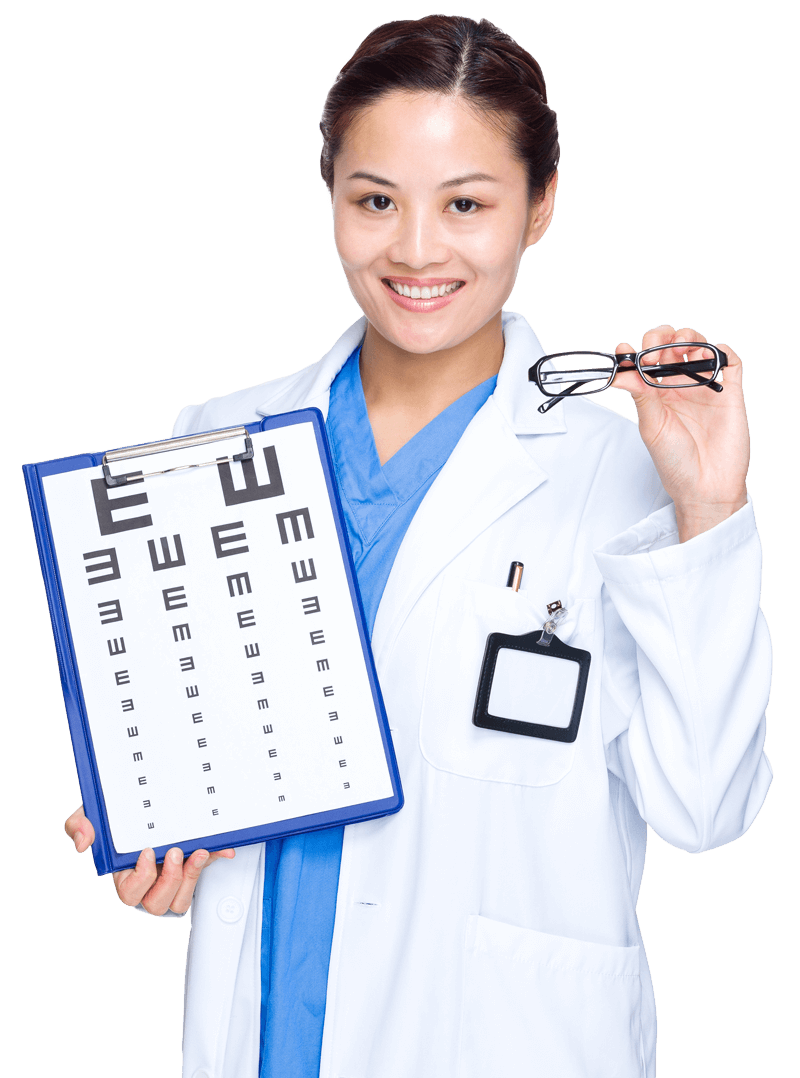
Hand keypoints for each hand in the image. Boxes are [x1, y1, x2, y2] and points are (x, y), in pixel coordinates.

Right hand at [65, 804, 234, 914]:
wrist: (144, 800)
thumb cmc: (115, 817)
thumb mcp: (89, 815)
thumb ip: (79, 825)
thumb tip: (83, 841)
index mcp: (125, 874)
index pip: (130, 893)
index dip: (141, 878)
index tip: (148, 853)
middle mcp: (149, 881)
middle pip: (158, 902)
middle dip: (169, 880)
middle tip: (174, 853)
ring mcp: (171, 876)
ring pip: (180, 898)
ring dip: (191, 878)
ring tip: (197, 853)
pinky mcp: (191, 866)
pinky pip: (204, 873)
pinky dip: (213, 861)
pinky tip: (220, 849)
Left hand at [611, 325, 749, 541]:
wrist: (706, 487)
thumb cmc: (675, 463)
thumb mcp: (651, 427)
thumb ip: (640, 395)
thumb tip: (619, 371)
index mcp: (657, 394)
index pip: (647, 360)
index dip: (638, 349)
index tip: (627, 350)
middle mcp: (681, 387)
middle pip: (672, 345)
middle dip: (663, 337)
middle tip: (658, 349)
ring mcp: (706, 387)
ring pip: (701, 346)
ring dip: (690, 338)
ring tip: (683, 348)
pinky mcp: (731, 393)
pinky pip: (731, 361)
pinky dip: (722, 350)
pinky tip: (710, 357)